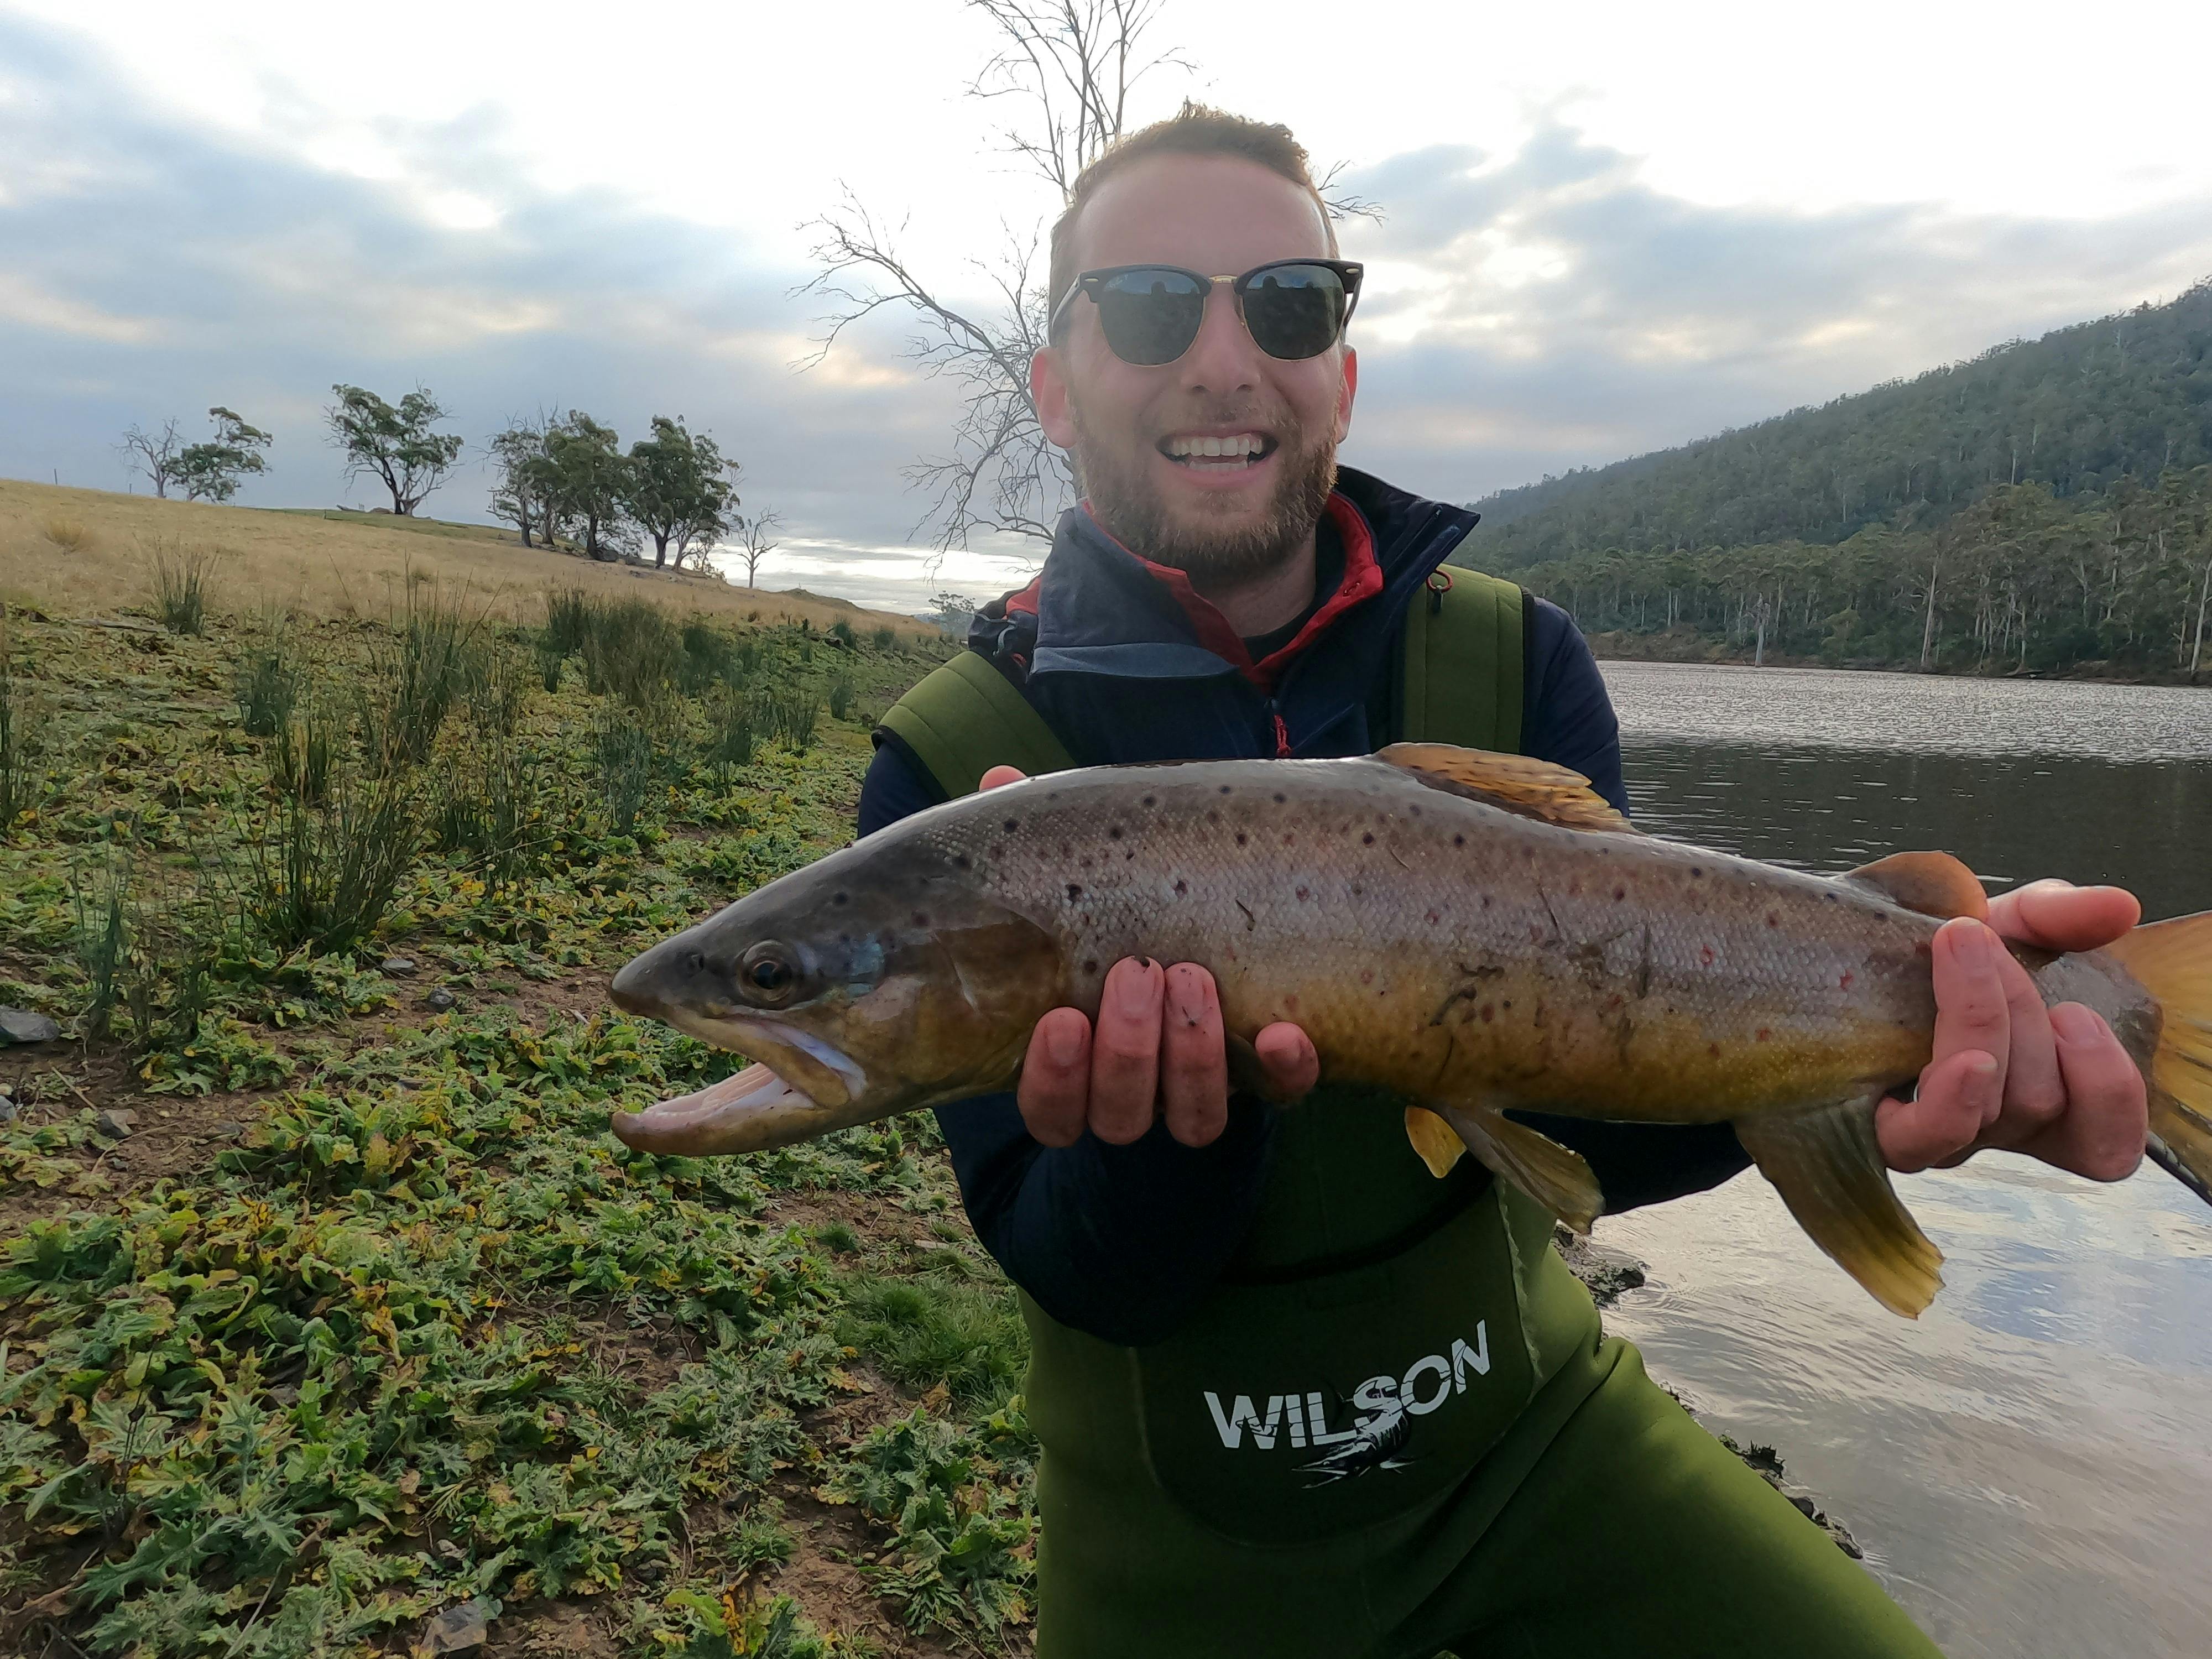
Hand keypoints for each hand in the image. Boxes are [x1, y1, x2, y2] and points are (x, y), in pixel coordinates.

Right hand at [980, 765, 1319, 1146]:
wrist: (1217, 919)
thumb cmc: (1119, 907)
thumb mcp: (1077, 878)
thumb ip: (1037, 848)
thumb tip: (1000, 781)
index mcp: (1077, 1065)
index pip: (1053, 1111)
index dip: (1054, 1080)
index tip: (1062, 1018)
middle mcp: (1137, 1092)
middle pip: (1121, 1115)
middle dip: (1129, 1050)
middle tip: (1139, 969)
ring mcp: (1202, 1088)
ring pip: (1193, 1119)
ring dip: (1192, 1059)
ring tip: (1193, 977)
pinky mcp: (1268, 1075)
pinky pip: (1280, 1095)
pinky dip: (1284, 1071)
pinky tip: (1284, 1032)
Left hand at [1876, 880, 2147, 1180]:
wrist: (1850, 943)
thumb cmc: (1944, 947)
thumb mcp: (2011, 921)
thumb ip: (2064, 917)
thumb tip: (2119, 906)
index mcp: (2045, 1094)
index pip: (2105, 1143)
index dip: (2108, 1088)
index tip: (2075, 1011)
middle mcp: (1995, 1126)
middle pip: (2038, 1101)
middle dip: (2020, 1008)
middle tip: (1982, 940)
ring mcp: (1938, 1130)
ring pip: (1994, 1109)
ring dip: (1987, 1023)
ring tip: (1966, 951)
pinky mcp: (1881, 1128)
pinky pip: (1924, 1140)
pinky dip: (1954, 1103)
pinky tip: (1966, 1060)